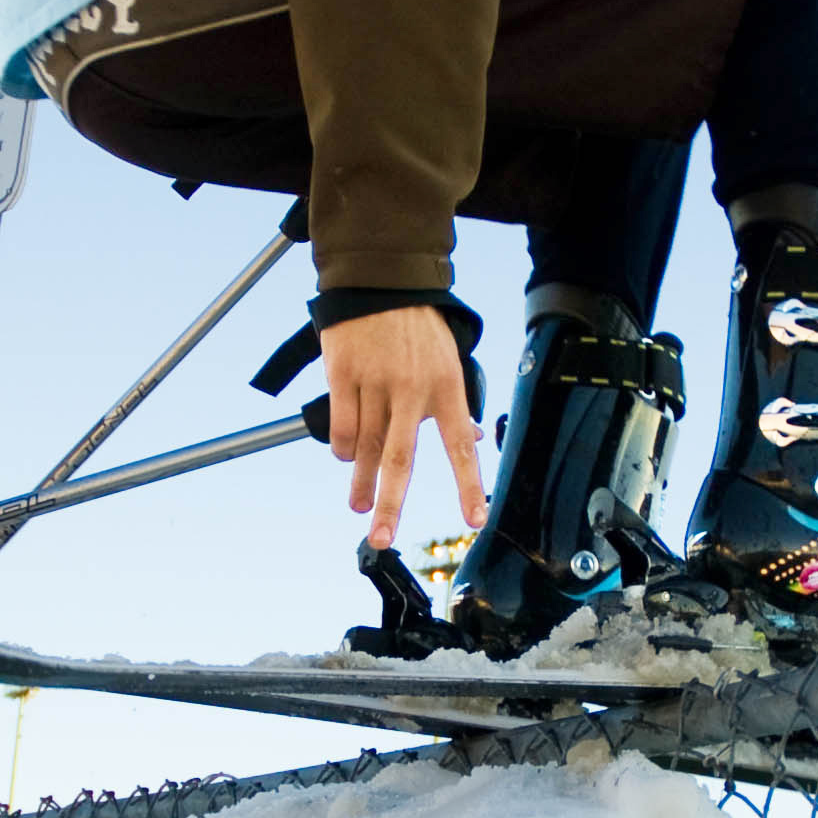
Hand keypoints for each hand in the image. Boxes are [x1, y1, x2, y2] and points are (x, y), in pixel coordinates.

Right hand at [320, 308, 487, 550]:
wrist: (380, 279)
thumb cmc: (418, 324)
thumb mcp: (449, 357)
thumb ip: (455, 401)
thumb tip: (471, 436)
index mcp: (447, 387)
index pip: (461, 446)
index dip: (468, 485)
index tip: (475, 520)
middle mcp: (413, 389)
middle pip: (400, 458)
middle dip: (391, 504)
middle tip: (381, 538)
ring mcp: (376, 382)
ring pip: (367, 447)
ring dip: (361, 481)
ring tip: (360, 506)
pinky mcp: (344, 373)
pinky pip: (342, 424)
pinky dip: (343, 447)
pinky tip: (346, 457)